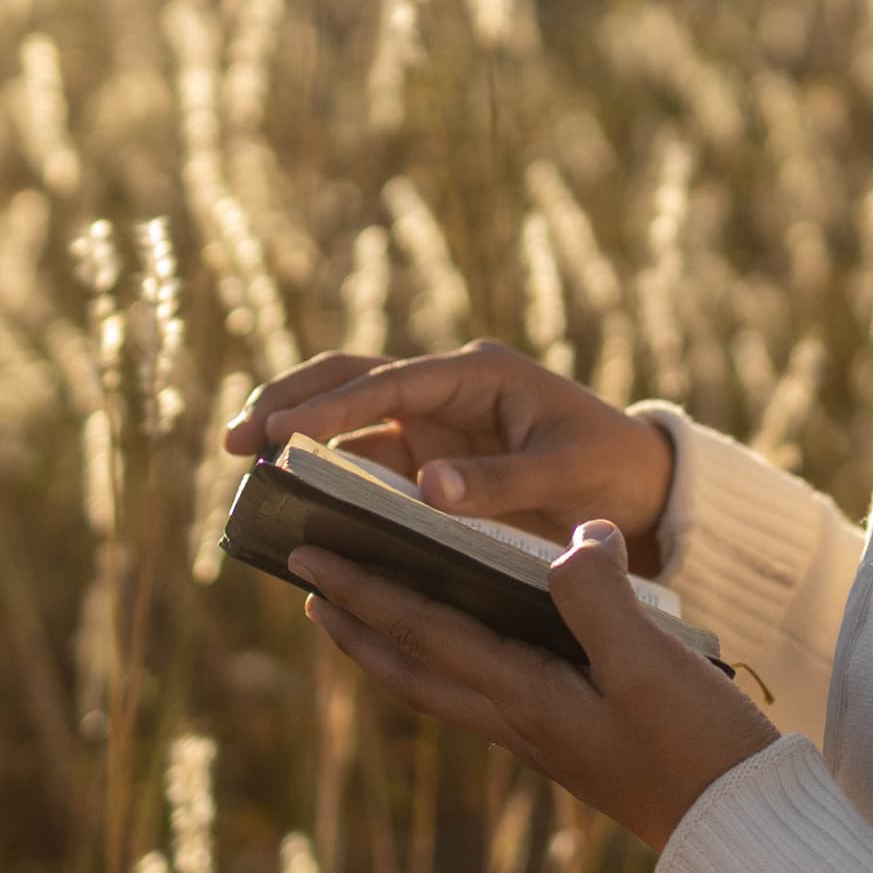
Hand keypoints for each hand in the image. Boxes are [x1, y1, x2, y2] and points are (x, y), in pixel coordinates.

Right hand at [227, 341, 679, 577]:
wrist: (639, 486)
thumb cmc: (611, 467)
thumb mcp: (567, 474)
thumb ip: (500, 481)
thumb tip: (428, 488)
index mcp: (479, 373)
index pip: (391, 382)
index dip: (334, 407)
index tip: (282, 429)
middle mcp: (446, 389)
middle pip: (350, 379)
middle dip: (290, 401)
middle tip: (234, 438)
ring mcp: (433, 423)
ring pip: (348, 418)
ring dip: (296, 433)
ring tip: (241, 461)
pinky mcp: (428, 459)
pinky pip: (365, 461)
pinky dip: (326, 474)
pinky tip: (289, 499)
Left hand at [289, 522, 779, 850]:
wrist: (739, 832)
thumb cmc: (698, 752)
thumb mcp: (650, 666)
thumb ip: (601, 598)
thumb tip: (572, 537)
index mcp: (526, 697)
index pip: (426, 632)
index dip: (365, 591)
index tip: (310, 559)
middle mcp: (522, 720)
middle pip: (416, 669)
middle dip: (358, 627)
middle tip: (310, 589)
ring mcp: (547, 735)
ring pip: (447, 686)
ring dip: (396, 650)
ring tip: (366, 620)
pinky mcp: (577, 740)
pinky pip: (490, 692)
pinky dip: (456, 664)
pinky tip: (476, 649)